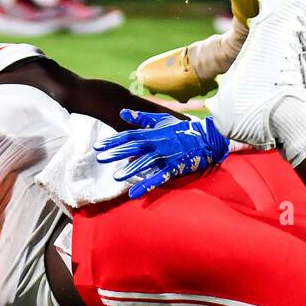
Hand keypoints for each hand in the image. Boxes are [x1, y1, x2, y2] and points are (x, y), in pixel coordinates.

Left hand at [95, 110, 229, 198]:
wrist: (207, 138)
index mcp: (153, 133)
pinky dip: (146, 185)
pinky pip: (158, 178)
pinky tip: (133, 193)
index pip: (129, 136)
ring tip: (116, 176)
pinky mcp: (174, 168)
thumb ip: (141, 118)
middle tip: (100, 158)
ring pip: (145, 163)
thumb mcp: (162, 119)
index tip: (98, 146)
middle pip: (133, 148)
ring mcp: (166, 157)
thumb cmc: (182, 129)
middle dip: (116, 153)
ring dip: (130, 169)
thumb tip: (122, 112)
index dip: (113, 141)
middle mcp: (157, 145)